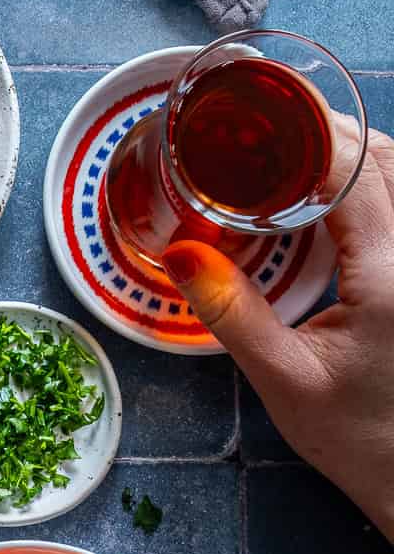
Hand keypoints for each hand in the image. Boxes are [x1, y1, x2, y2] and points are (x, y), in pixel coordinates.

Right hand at [164, 126, 393, 540]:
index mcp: (393, 274)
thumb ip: (232, 312)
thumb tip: (180, 253)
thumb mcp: (284, 380)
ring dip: (356, 156)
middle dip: (330, 134)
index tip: (262, 112)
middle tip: (270, 131)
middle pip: (387, 157)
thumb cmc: (359, 441)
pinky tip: (335, 200)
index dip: (309, 131)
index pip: (353, 171)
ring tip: (297, 160)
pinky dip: (374, 186)